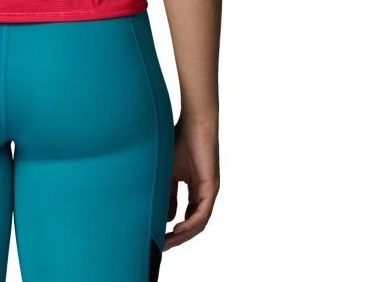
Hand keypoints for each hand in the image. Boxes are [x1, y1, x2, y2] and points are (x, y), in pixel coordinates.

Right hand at [164, 117, 219, 249]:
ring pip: (198, 223)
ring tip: (167, 241)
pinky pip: (202, 213)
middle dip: (177, 237)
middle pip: (193, 224)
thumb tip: (166, 217)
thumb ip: (168, 193)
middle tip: (161, 245)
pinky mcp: (211, 187)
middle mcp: (204, 194)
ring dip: (182, 235)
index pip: (186, 217)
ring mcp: (209, 192)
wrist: (194, 123)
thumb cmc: (180, 141)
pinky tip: (177, 229)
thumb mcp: (169, 172)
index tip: (157, 236)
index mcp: (195, 191)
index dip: (173, 230)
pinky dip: (190, 224)